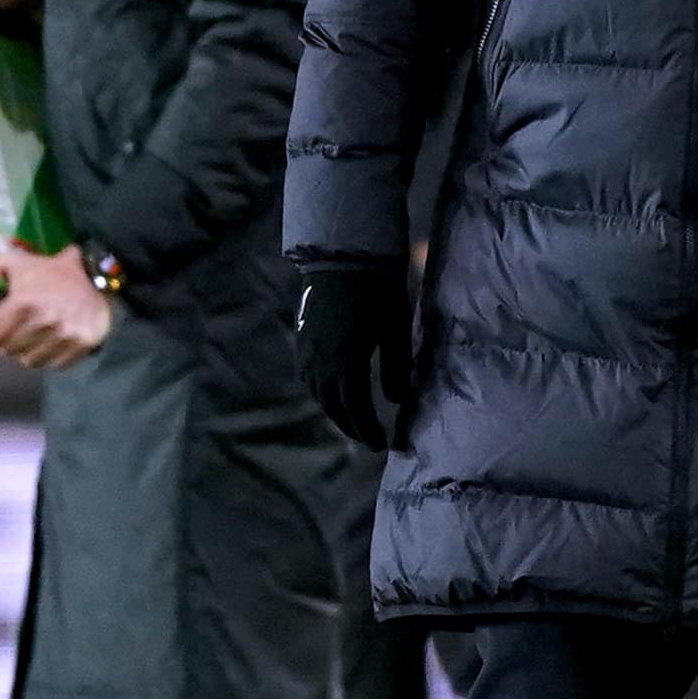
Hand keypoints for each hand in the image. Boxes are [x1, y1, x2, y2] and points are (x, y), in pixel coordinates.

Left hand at [0, 239, 112, 368]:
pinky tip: (51, 343)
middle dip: (7, 343)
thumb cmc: (50, 272)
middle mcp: (45, 321)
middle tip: (14, 333)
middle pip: (10, 351)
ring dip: (27, 353)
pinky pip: (54, 365)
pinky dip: (49, 357)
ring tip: (32, 339)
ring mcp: (65, 335)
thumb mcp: (16, 263)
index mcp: (24, 302)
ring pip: (31, 362)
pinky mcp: (82, 345)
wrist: (96, 276)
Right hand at [293, 265, 410, 448]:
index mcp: (345, 361)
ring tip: (352, 420)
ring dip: (334, 411)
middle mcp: (319, 361)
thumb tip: (396, 401)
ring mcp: (306, 349)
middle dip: (351, 426)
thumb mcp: (395, 327)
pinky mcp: (301, 337)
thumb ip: (395, 367)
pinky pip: (307, 376)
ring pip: (317, 393)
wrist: (344, 252)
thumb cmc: (378, 287)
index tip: (382, 446)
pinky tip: (331, 392)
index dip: (367, 430)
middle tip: (368, 439)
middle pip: (333, 406)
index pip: (355, 408)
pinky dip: (320, 391)